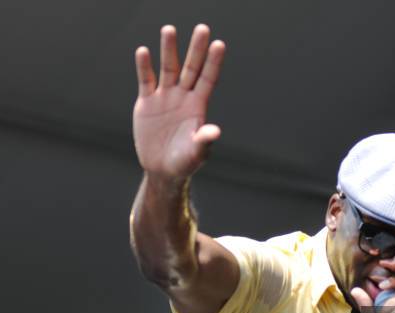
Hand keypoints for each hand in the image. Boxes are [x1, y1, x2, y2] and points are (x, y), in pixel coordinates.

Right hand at [133, 24, 225, 178]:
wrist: (162, 169)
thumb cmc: (184, 162)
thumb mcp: (196, 153)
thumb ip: (204, 140)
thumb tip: (215, 131)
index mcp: (198, 106)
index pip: (207, 79)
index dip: (213, 62)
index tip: (219, 44)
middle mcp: (183, 97)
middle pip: (190, 68)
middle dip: (196, 49)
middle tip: (202, 28)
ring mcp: (165, 97)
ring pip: (168, 68)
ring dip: (168, 50)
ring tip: (169, 30)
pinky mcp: (147, 103)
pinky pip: (146, 80)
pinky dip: (144, 67)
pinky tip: (144, 51)